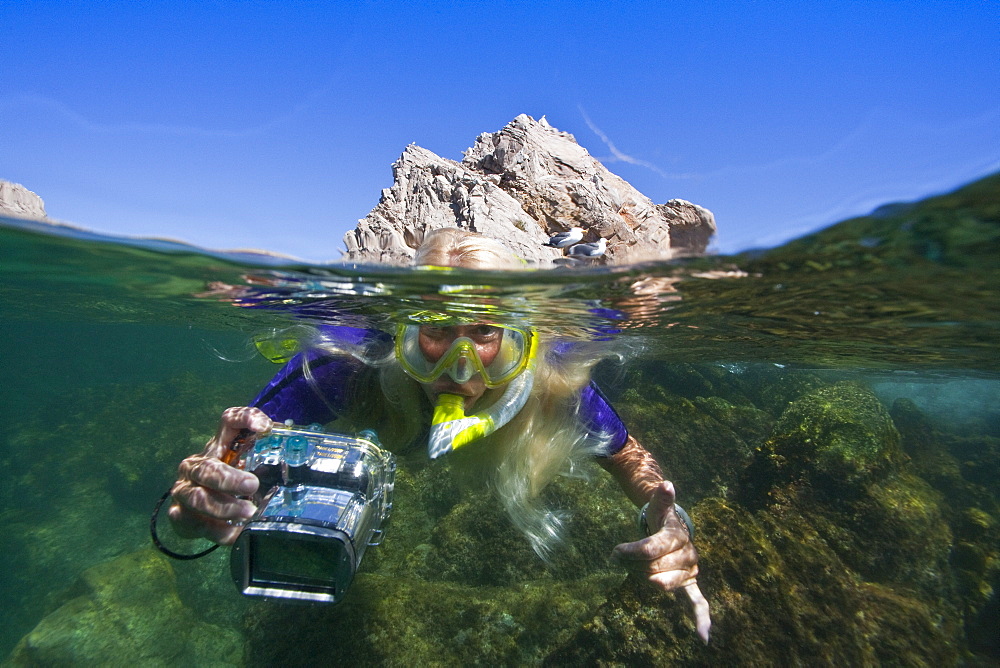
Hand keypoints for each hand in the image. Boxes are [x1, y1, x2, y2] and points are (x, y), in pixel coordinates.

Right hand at [167, 406, 271, 544]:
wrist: (197, 511)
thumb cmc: (231, 481)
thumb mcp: (249, 465)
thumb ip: (268, 456)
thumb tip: (297, 452)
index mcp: (218, 445)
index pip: (229, 420)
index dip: (246, 418)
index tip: (264, 428)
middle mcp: (196, 464)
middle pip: (207, 467)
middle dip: (230, 478)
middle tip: (252, 485)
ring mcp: (184, 489)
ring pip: (197, 497)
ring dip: (224, 508)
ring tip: (248, 513)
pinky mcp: (179, 515)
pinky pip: (195, 524)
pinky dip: (218, 531)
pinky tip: (236, 534)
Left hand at [611, 481, 711, 643]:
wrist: (673, 530)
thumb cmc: (659, 518)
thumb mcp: (656, 506)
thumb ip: (660, 497)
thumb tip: (666, 484)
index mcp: (677, 536)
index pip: (650, 549)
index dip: (629, 552)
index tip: (614, 553)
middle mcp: (687, 555)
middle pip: (651, 568)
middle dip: (634, 564)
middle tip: (625, 557)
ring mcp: (689, 571)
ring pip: (660, 584)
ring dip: (644, 578)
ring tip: (637, 568)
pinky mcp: (690, 585)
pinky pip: (698, 603)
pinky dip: (701, 619)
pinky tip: (703, 637)